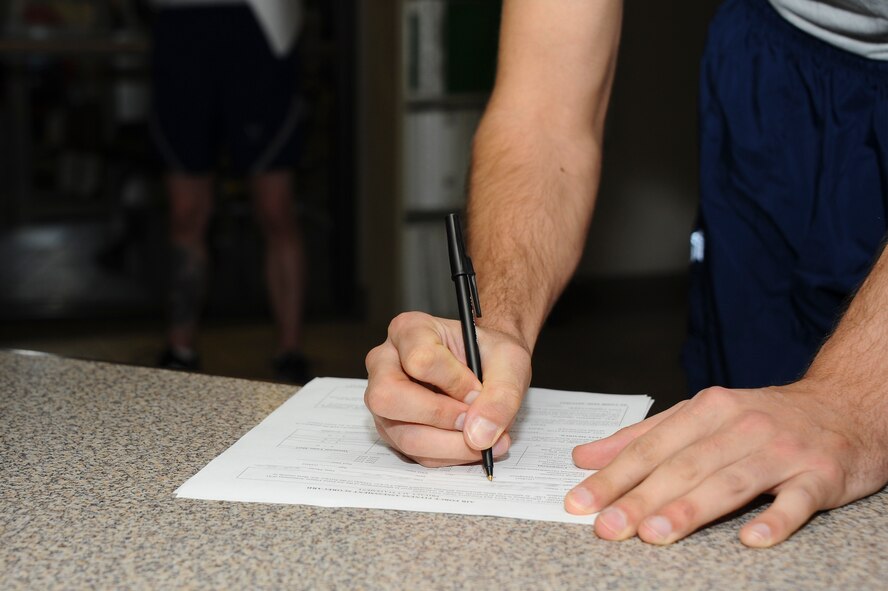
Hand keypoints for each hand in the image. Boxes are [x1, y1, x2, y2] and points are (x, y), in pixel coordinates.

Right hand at [364, 311, 531, 466]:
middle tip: (473, 421)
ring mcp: (385, 401)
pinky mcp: (395, 430)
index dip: (455, 382)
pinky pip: (418, 454)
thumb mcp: (509, 361)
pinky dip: (451, 455)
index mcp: (409, 330)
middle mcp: (385, 364)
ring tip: (486, 439)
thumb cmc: (491, 355)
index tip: (478, 390)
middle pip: (389, 398)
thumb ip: (501, 394)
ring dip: (452, 446)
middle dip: (440, 418)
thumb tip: (478, 435)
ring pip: (404, 435)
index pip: (419, 359)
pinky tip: (474, 444)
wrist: (489, 367)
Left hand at [563, 382, 887, 545]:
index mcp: (708, 409)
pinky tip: (752, 538)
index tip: (581, 501)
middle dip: (641, 498)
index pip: (651, 446)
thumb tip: (584, 456)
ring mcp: (781, 450)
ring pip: (730, 481)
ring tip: (655, 534)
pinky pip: (796, 500)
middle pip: (684, 465)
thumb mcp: (700, 415)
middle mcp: (741, 426)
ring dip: (691, 509)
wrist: (845, 406)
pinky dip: (776, 519)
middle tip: (608, 527)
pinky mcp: (819, 475)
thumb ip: (642, 436)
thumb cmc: (762, 417)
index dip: (613, 475)